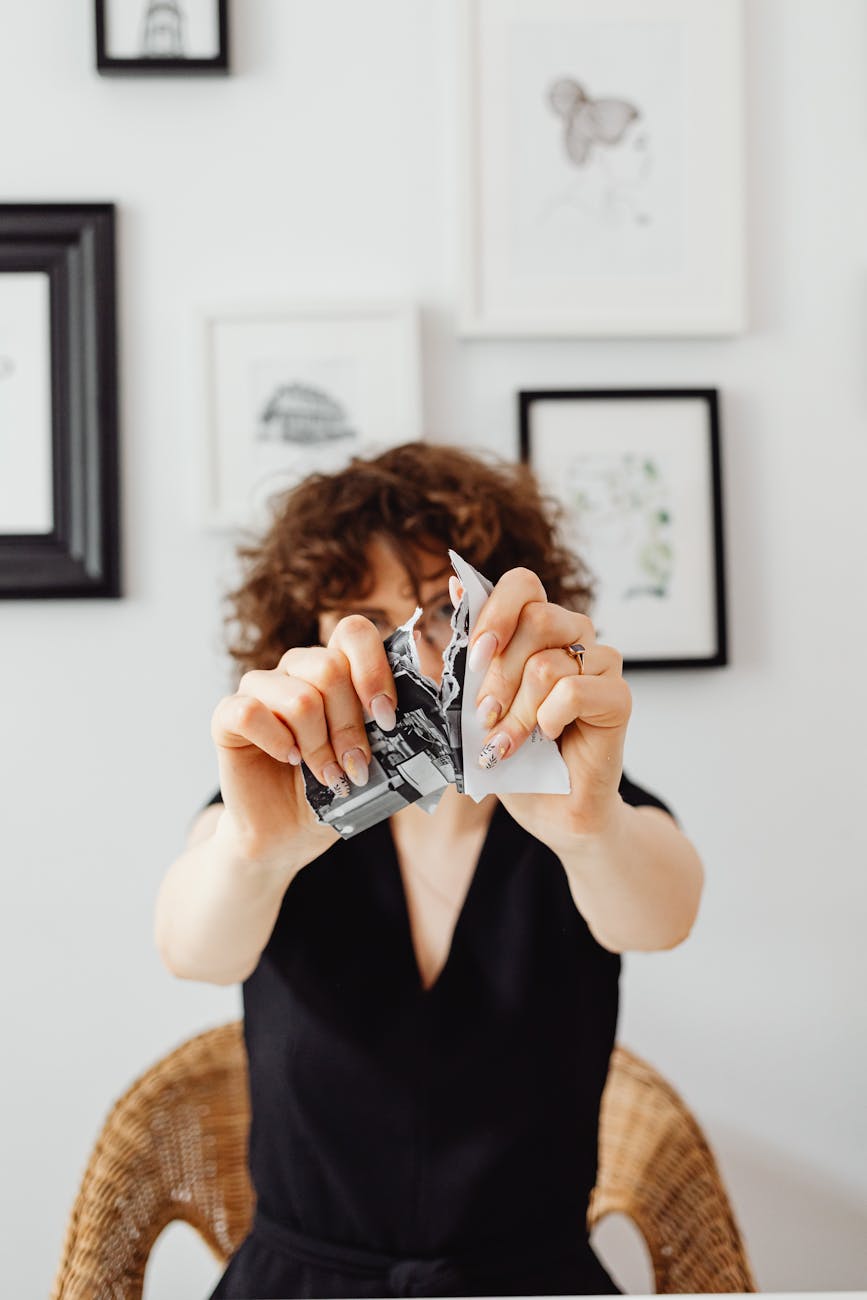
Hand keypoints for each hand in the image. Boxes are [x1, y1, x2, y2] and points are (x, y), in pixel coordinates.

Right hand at [209, 617, 397, 866]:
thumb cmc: (334, 791)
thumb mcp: (377, 759)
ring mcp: (259, 688)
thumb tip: (432, 715)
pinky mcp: (227, 716)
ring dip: (320, 745)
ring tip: (327, 774)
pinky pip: (250, 711)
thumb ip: (398, 730)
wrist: (290, 833)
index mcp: (335, 669)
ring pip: (298, 695)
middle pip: (329, 668)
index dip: (374, 669)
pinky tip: (289, 760)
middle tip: (356, 764)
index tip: (386, 717)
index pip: (353, 632)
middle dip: (350, 726)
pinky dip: (277, 742)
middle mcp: (295, 669)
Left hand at [462, 568, 631, 848]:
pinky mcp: (618, 697)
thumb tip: (456, 583)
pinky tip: (549, 736)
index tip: (477, 654)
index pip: (523, 584)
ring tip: (507, 742)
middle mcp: (574, 636)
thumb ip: (468, 649)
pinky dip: (549, 719)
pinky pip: (574, 691)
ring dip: (517, 712)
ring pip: (548, 664)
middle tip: (485, 716)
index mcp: (538, 628)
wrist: (550, 809)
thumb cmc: (515, 753)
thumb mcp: (475, 700)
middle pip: (537, 618)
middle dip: (498, 676)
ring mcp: (601, 664)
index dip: (496, 611)